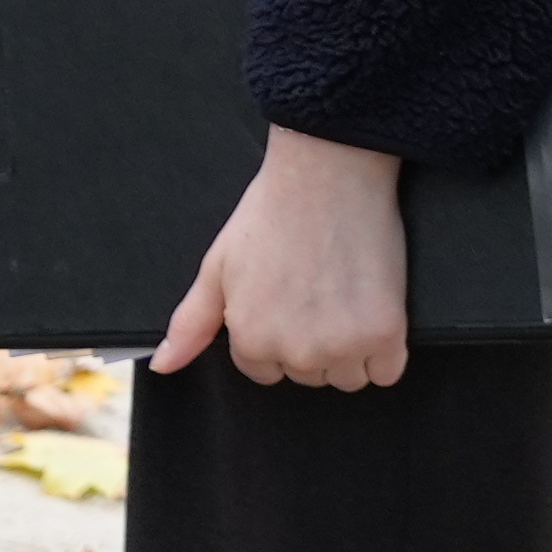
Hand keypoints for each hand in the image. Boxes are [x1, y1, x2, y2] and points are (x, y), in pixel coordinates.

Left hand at [147, 126, 409, 389]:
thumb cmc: (271, 214)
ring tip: (343, 293)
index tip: (287, 296)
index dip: (276, 332)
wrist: (327, 174)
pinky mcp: (386, 334)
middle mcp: (296, 352)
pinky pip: (388, 372)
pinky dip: (386, 350)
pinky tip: (373, 306)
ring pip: (348, 377)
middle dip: (312, 341)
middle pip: (308, 375)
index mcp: (251, 338)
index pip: (264, 369)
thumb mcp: (217, 266)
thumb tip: (163, 366)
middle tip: (315, 287)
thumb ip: (191, 324)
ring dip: (351, 349)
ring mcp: (342, 346)